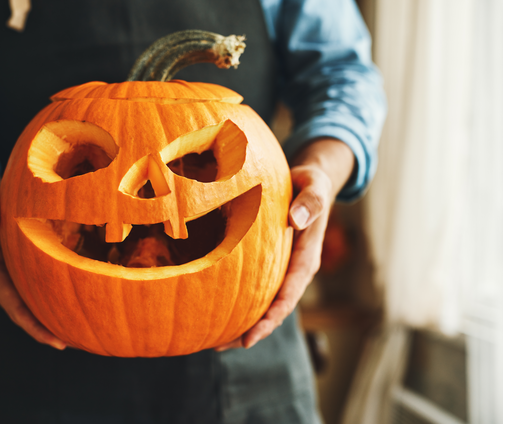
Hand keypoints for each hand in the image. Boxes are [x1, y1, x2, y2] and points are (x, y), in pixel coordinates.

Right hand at [0, 185, 66, 349]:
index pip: (13, 305)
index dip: (32, 324)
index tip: (52, 340)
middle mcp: (4, 281)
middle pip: (25, 313)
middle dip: (45, 330)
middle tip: (73, 343)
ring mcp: (15, 279)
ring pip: (34, 305)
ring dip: (53, 319)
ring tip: (81, 334)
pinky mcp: (25, 273)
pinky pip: (41, 290)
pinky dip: (56, 300)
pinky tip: (79, 306)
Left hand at [215, 138, 352, 351]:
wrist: (308, 180)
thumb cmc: (309, 183)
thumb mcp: (313, 187)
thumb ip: (310, 203)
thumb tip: (296, 221)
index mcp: (307, 258)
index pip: (289, 295)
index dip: (271, 318)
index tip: (252, 336)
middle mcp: (295, 270)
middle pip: (275, 308)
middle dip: (252, 330)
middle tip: (223, 346)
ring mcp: (283, 268)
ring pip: (264, 302)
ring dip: (242, 322)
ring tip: (214, 341)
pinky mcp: (271, 263)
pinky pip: (255, 286)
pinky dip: (238, 301)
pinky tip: (214, 310)